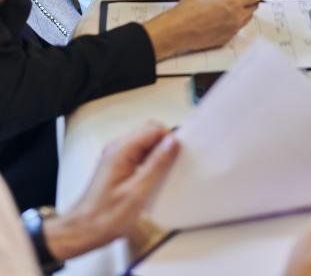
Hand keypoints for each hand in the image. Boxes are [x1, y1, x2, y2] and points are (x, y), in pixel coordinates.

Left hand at [43, 123, 179, 261]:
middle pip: (148, 132)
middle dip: (164, 144)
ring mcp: (116, 156)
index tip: (179, 156)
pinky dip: (150, 161)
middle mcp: (117, 147)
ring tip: (164, 174)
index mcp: (121, 150)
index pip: (152, 128)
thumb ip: (156, 165)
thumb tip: (173, 141)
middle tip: (173, 165)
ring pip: (144, 142)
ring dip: (158, 153)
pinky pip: (138, 154)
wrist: (82, 231)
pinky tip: (153, 178)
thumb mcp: (137, 193)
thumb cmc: (106, 216)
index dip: (168, 138)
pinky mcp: (117, 165)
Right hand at [144, 0, 264, 60]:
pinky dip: (232, 21)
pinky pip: (237, 28)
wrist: (175, 33)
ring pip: (247, 17)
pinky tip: (217, 19)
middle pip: (254, 5)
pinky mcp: (227, 40)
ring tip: (223, 8)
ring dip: (241, 11)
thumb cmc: (187, 11)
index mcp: (232, 2)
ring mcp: (233, 30)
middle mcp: (237, 17)